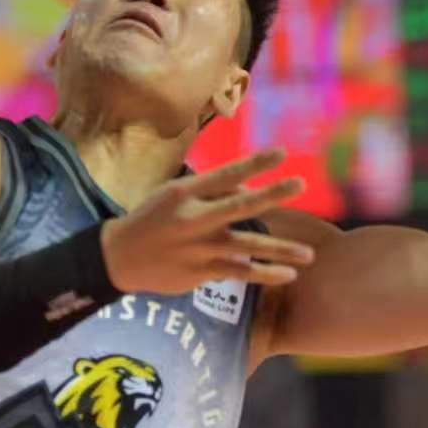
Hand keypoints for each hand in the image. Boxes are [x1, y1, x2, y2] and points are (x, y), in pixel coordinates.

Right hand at [100, 148, 315, 293]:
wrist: (119, 257)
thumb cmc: (152, 219)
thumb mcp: (174, 195)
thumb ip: (211, 192)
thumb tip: (250, 190)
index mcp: (186, 192)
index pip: (225, 173)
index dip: (255, 163)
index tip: (283, 153)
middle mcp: (194, 218)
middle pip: (240, 205)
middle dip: (272, 194)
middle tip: (300, 184)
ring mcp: (199, 247)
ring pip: (246, 246)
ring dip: (280, 250)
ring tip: (308, 255)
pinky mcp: (200, 272)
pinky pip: (239, 272)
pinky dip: (264, 274)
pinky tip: (287, 274)